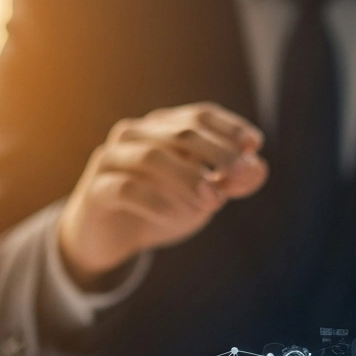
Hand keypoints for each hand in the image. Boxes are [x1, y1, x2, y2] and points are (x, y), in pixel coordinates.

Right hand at [57, 102, 267, 285]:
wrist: (109, 239)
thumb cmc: (160, 208)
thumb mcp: (202, 198)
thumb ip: (230, 183)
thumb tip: (259, 168)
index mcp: (162, 128)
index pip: (200, 116)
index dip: (229, 127)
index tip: (253, 145)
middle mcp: (134, 135)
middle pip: (180, 132)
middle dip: (216, 153)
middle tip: (240, 176)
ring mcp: (111, 159)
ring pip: (151, 156)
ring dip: (188, 179)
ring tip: (213, 204)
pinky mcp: (96, 190)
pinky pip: (126, 189)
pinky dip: (157, 203)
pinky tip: (177, 218)